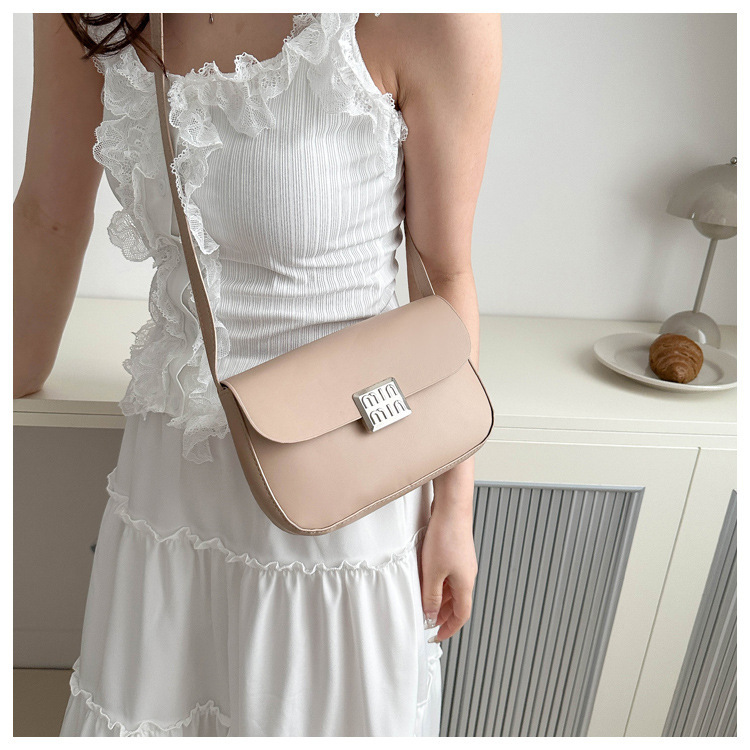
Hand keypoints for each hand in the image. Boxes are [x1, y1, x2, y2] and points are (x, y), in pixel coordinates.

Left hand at [418, 501, 477, 642]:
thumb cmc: (445, 537)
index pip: (461, 615)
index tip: (436, 636)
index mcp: (465, 584)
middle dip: (443, 615)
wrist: (452, 507)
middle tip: (426, 621)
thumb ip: (431, 596)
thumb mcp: (433, 572)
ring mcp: (463, 563)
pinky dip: (439, 582)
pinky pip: (449, 575)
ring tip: (423, 601)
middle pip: (458, 603)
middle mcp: (468, 575)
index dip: (449, 629)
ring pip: (453, 589)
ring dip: (440, 598)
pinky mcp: (457, 552)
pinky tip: (426, 578)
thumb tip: (431, 616)